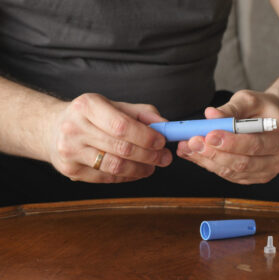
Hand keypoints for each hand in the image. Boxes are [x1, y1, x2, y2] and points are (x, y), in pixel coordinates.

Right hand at [47, 93, 171, 182]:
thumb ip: (142, 114)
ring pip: (115, 166)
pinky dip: (126, 177)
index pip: (122, 125)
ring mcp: (70, 151)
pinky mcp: (70, 170)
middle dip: (149, 155)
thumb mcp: (114, 106)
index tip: (162, 142)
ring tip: (153, 167)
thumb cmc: (91, 116)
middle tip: (165, 158)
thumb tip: (166, 126)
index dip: (146, 137)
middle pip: (121, 147)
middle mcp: (74, 128)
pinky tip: (136, 172)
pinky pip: (106, 178)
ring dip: (140, 169)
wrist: (52, 128)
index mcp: (87, 106)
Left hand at [176, 90, 278, 184]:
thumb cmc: (261, 108)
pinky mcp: (250, 178)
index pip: (256, 144)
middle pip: (243, 162)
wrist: (269, 120)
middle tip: (193, 141)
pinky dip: (208, 164)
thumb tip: (210, 115)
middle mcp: (278, 160)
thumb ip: (230, 108)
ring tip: (187, 146)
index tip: (209, 134)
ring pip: (232, 172)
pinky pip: (227, 174)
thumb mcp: (249, 100)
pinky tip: (192, 153)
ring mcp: (265, 172)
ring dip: (207, 160)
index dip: (232, 142)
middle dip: (215, 153)